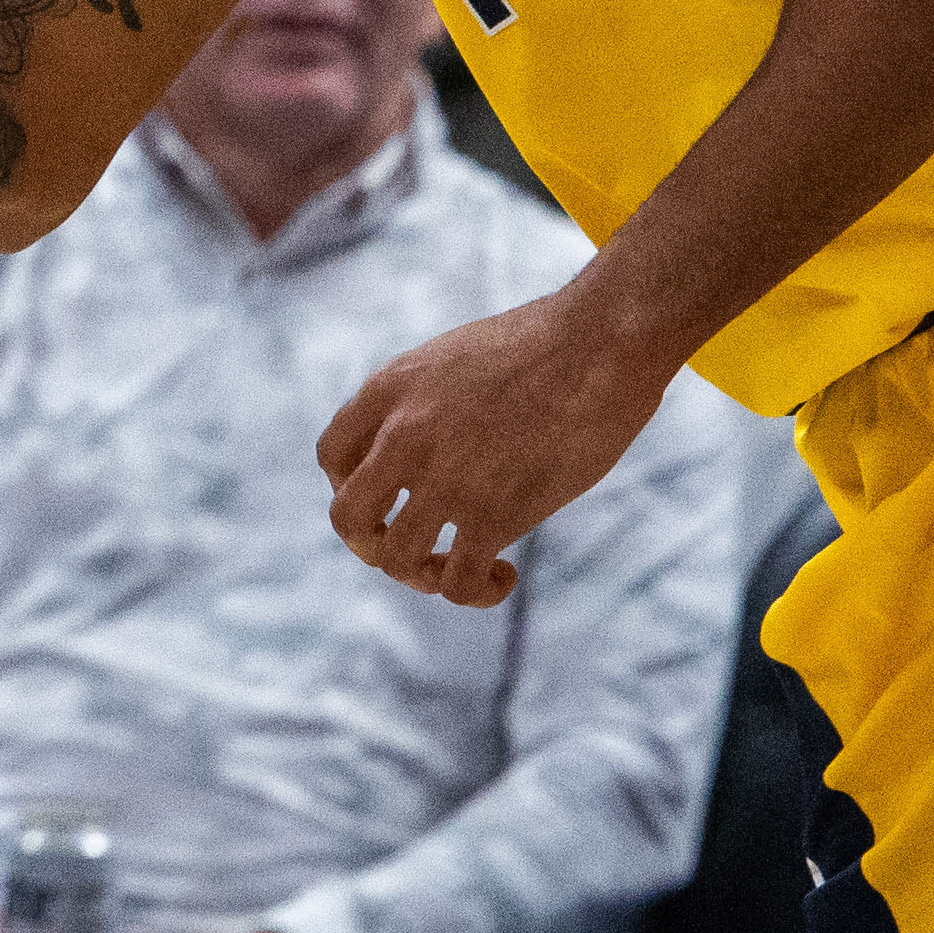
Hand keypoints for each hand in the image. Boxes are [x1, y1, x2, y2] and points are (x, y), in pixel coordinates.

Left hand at [318, 286, 669, 607]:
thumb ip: (426, 401)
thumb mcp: (457, 356)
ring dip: (423, 575)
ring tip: (462, 566)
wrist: (601, 340)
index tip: (392, 496)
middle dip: (373, 543)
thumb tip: (433, 445)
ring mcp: (445, 477)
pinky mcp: (494, 513)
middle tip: (414, 546)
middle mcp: (404, 435)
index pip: (332, 456)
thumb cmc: (548, 342)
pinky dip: (476, 592)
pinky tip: (504, 575)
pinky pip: (458, 582)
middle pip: (347, 518)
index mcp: (391, 388)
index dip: (352, 486)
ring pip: (396, 559)